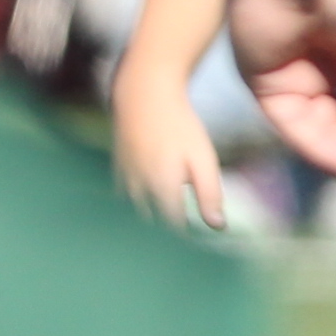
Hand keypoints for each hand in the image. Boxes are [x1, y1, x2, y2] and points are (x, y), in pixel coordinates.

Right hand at [111, 71, 230, 232]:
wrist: (143, 96)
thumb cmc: (180, 126)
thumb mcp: (203, 160)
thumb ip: (209, 195)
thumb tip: (218, 227)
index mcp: (162, 190)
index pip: (175, 226)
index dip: (189, 235)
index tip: (202, 239)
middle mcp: (139, 189)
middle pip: (154, 221)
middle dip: (168, 228)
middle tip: (188, 227)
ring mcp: (125, 179)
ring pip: (137, 209)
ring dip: (152, 215)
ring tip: (169, 215)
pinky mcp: (117, 168)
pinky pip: (126, 195)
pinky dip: (138, 200)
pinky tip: (150, 194)